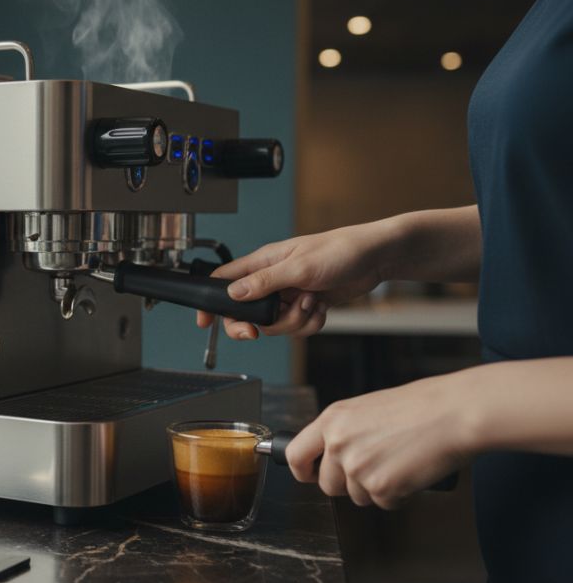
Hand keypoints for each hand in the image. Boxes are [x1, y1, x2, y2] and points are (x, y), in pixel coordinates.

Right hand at [196, 221, 396, 339]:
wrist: (377, 258)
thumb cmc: (341, 250)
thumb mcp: (299, 267)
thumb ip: (264, 282)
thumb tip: (233, 294)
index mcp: (263, 263)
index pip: (224, 281)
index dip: (211, 302)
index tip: (204, 322)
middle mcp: (273, 279)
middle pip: (246, 312)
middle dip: (255, 325)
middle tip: (258, 332)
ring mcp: (289, 294)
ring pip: (274, 324)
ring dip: (293, 322)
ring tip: (311, 303)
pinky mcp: (306, 305)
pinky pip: (297, 327)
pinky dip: (310, 324)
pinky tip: (321, 308)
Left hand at [284, 373, 476, 508]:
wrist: (455, 413)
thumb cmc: (421, 408)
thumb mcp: (367, 409)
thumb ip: (344, 431)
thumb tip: (332, 455)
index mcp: (333, 419)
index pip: (296, 454)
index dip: (303, 471)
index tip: (312, 476)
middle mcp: (338, 443)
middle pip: (328, 485)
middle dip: (349, 485)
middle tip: (376, 469)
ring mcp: (357, 467)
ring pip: (357, 497)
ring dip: (377, 489)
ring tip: (400, 462)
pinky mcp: (381, 487)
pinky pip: (384, 503)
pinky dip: (400, 495)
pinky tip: (412, 472)